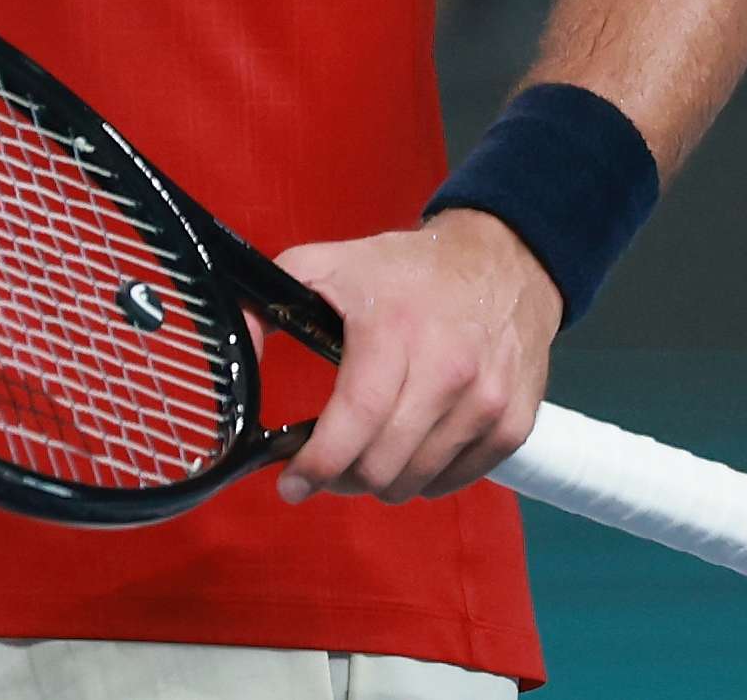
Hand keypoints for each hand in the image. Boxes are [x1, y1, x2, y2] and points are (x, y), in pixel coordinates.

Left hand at [273, 210, 557, 504]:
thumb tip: (232, 355)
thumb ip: (266, 306)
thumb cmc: (404, 270)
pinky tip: (408, 452)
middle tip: (325, 466)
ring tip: (364, 457)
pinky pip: (457, 480)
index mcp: (395, 333)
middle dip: (342, 477)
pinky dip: (425, 478)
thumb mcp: (324, 265)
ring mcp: (487, 402)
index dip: (318, 464)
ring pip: (418, 482)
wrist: (503, 261)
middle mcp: (448, 372)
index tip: (290, 484)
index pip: (355, 421)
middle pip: (383, 465)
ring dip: (381, 482)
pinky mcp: (514, 422)